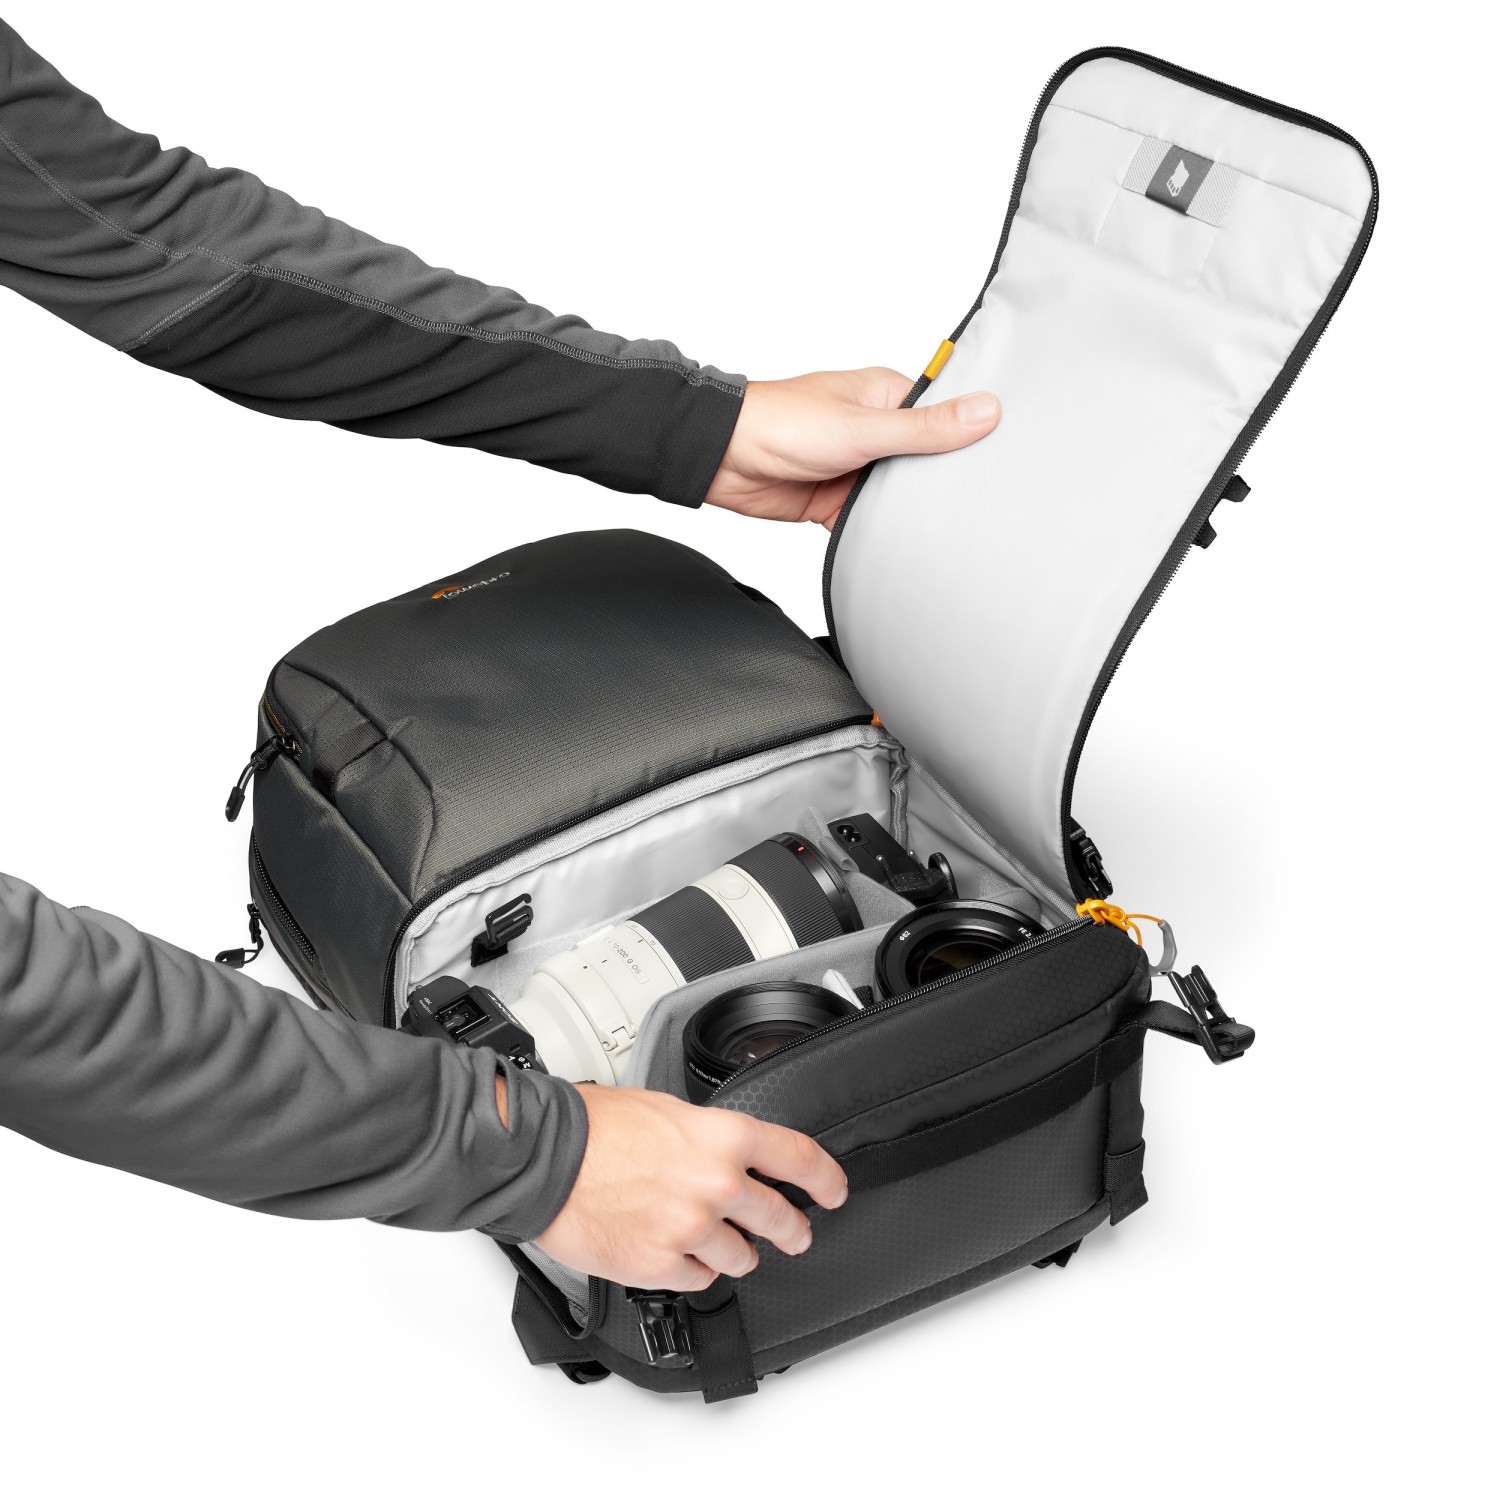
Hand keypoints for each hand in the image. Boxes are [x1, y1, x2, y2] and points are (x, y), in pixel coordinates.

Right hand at [535, 1084, 847, 1290]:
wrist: (549, 1159)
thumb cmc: (597, 1127)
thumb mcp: (670, 1111)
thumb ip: (710, 1138)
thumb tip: (732, 1156)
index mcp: (724, 1138)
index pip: (800, 1159)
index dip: (826, 1179)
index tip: (833, 1191)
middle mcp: (717, 1185)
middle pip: (780, 1218)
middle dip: (792, 1230)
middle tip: (793, 1234)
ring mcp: (691, 1229)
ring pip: (742, 1257)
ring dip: (735, 1251)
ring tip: (712, 1238)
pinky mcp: (661, 1265)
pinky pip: (699, 1278)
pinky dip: (692, 1268)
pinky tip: (674, 1250)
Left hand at [705, 367, 1000, 527]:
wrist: (720, 459)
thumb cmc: (780, 421)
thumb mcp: (863, 426)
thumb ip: (924, 428)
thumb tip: (985, 410)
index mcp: (886, 396)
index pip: (945, 414)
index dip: (972, 434)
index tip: (1007, 454)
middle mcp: (875, 430)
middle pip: (926, 459)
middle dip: (944, 479)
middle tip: (986, 503)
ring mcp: (856, 467)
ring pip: (899, 494)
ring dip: (910, 509)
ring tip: (953, 528)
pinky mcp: (836, 501)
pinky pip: (869, 520)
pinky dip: (881, 532)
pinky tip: (905, 545)